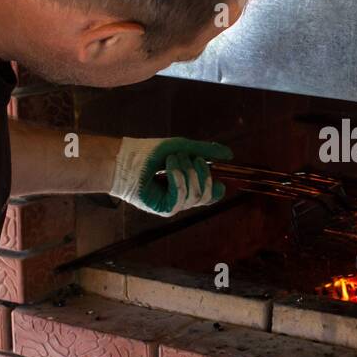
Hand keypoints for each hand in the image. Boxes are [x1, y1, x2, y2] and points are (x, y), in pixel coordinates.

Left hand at [110, 137, 231, 215]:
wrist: (126, 158)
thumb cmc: (151, 152)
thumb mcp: (183, 147)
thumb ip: (206, 151)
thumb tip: (230, 154)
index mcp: (188, 186)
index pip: (211, 195)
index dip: (216, 186)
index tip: (217, 174)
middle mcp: (183, 198)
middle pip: (207, 194)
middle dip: (200, 172)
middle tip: (187, 157)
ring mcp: (174, 205)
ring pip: (195, 195)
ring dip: (186, 171)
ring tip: (172, 158)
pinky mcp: (164, 208)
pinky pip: (181, 197)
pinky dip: (177, 178)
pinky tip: (169, 166)